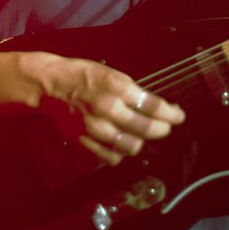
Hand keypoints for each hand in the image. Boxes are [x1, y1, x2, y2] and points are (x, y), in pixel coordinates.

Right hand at [36, 55, 185, 165]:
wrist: (50, 86)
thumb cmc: (83, 74)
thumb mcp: (111, 73)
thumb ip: (132, 91)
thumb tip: (154, 106)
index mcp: (117, 87)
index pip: (153, 106)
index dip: (171, 114)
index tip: (179, 116)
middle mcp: (108, 109)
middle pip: (145, 129)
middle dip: (162, 129)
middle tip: (165, 127)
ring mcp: (96, 128)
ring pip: (131, 146)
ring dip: (142, 142)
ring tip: (144, 135)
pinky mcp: (85, 141)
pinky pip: (111, 156)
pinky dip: (121, 152)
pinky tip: (123, 144)